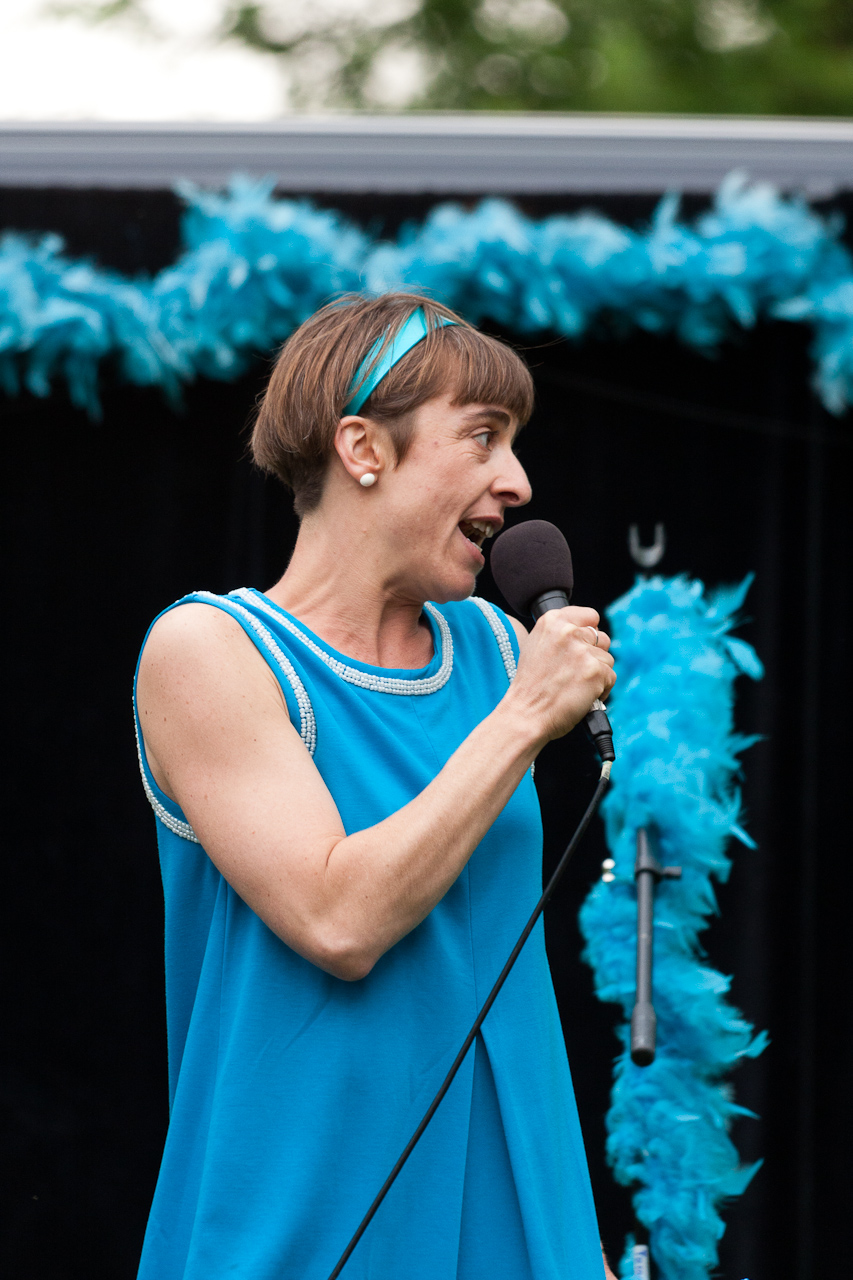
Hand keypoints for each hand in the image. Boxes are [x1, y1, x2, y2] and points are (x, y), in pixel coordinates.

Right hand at [505, 606, 614, 745]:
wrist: (526, 715)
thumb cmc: (530, 687)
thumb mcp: (536, 647)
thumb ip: (560, 634)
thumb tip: (589, 631)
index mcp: (552, 621)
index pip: (589, 616)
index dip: (588, 633)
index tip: (581, 647)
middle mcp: (568, 631)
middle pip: (602, 638)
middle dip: (593, 656)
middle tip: (574, 673)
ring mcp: (583, 651)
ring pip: (607, 659)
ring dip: (597, 674)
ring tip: (576, 687)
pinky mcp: (595, 671)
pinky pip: (611, 677)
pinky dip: (602, 690)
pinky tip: (583, 696)